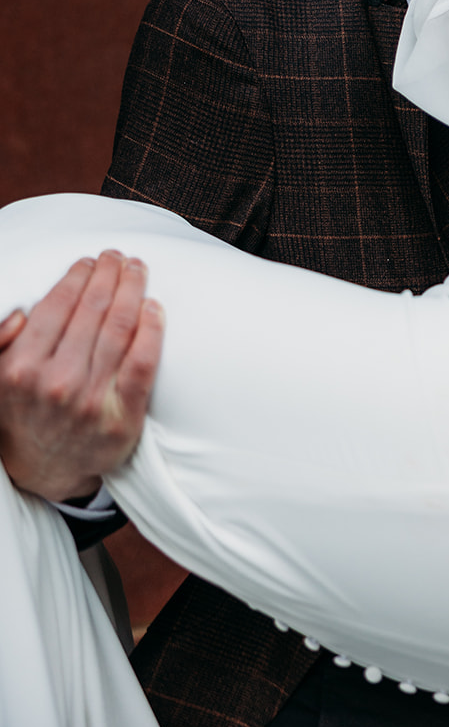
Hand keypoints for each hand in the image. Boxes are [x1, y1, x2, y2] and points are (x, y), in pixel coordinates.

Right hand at [0, 252, 163, 500]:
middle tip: (117, 256)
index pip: (58, 306)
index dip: (77, 276)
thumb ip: (0, 343)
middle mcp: (57, 382)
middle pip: (94, 310)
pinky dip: (152, 329)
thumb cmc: (21, 414)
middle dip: (108, 274)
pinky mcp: (123, 416)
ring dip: (132, 289)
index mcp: (22, 369)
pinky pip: (144, 362)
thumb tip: (22, 313)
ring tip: (137, 269)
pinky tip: (154, 307)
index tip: (88, 261)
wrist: (44, 470)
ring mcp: (92, 400)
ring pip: (120, 328)